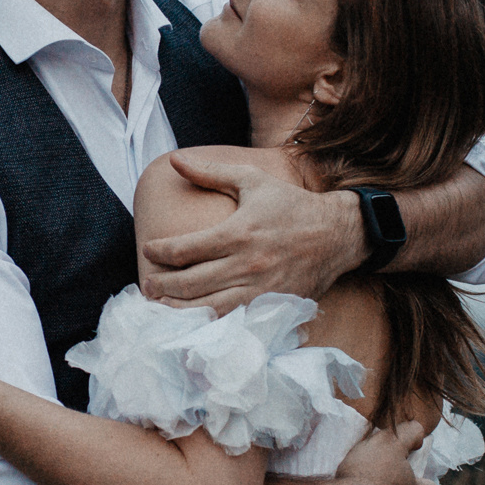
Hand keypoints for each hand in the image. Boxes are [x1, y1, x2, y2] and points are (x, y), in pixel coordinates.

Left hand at [138, 150, 365, 311]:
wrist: (337, 235)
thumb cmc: (291, 205)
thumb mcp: (252, 180)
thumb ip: (211, 172)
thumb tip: (174, 160)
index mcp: (238, 233)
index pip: (184, 250)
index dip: (159, 252)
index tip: (149, 250)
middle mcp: (246, 265)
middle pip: (190, 284)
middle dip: (161, 286)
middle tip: (147, 284)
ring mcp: (259, 291)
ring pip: (207, 310)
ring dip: (178, 311)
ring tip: (160, 307)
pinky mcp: (271, 307)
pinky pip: (232, 322)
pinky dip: (208, 324)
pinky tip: (193, 322)